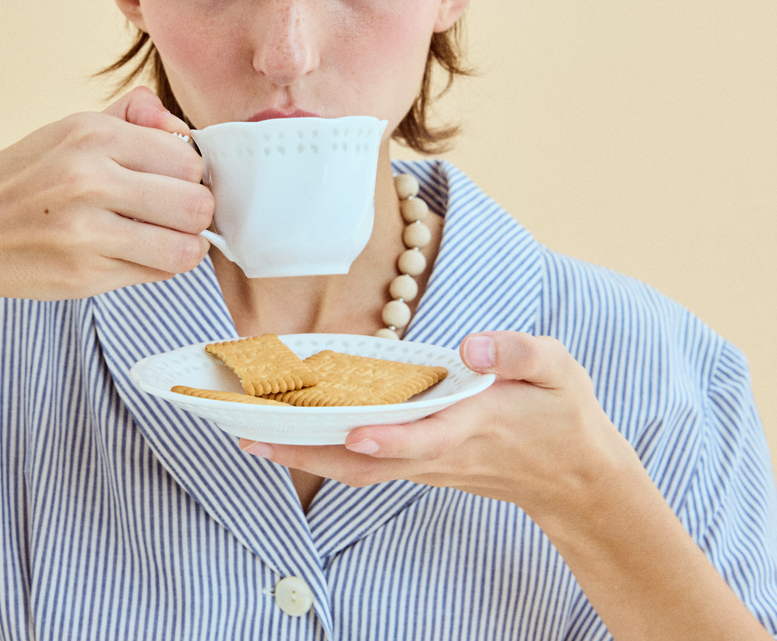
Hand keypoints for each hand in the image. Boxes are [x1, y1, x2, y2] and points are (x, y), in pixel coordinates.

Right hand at [0, 86, 213, 309]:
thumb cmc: (22, 180)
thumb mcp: (69, 131)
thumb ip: (133, 118)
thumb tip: (179, 123)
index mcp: (93, 134)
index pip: (189, 157)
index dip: (191, 173)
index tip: (176, 181)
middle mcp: (90, 179)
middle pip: (196, 203)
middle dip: (196, 212)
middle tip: (177, 214)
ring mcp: (86, 231)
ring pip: (185, 246)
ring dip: (185, 245)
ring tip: (166, 237)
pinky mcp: (83, 274)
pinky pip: (156, 274)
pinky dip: (159, 267)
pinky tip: (139, 254)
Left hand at [241, 331, 638, 520]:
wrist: (574, 478)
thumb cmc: (562, 413)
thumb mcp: (560, 370)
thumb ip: (519, 354)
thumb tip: (473, 346)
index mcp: (476, 423)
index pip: (428, 436)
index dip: (392, 437)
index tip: (354, 431)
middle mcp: (442, 452)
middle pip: (368, 462)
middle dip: (309, 451)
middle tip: (250, 433)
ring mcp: (428, 465)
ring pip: (358, 468)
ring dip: (305, 454)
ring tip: (250, 433)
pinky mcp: (421, 465)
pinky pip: (365, 465)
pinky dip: (325, 452)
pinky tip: (292, 433)